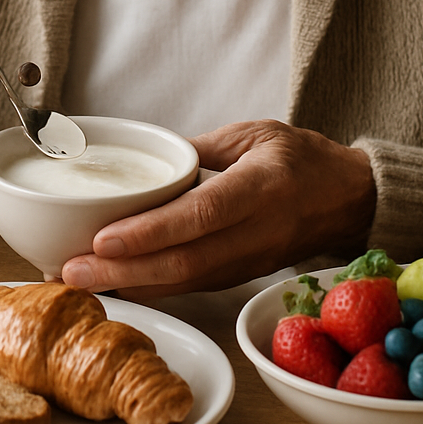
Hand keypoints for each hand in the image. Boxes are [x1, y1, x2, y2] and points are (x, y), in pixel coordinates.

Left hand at [58, 121, 375, 298]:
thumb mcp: (254, 134)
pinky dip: (150, 289)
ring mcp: (249, 261)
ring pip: (184, 283)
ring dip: (129, 286)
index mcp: (261, 189)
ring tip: (79, 280)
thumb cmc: (303, 159)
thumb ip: (200, 147)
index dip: (151, 232)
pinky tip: (114, 283)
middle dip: (122, 272)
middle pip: (184, 262)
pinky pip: (190, 287)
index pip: (200, 216)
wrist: (351, 200)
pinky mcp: (240, 276)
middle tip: (71, 271)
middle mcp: (255, 233)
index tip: (103, 238)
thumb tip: (149, 154)